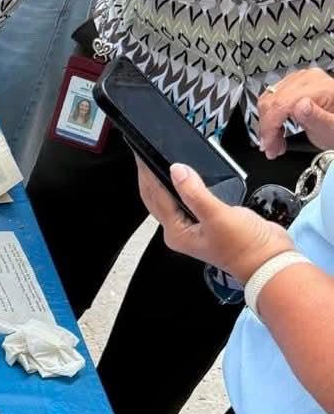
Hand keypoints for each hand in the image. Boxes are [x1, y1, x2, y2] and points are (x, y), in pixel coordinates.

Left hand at [136, 160, 294, 283]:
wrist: (272, 261)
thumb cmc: (247, 248)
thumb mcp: (218, 216)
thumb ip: (195, 192)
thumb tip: (176, 170)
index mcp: (176, 232)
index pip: (154, 196)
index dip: (146, 173)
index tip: (141, 154)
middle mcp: (181, 230)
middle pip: (158, 197)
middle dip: (150, 175)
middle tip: (145, 152)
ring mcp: (195, 226)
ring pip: (172, 197)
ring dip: (166, 180)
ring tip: (160, 160)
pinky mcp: (209, 221)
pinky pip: (190, 198)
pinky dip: (186, 185)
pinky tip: (187, 175)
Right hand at [257, 67, 333, 157]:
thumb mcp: (332, 130)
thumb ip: (317, 118)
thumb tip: (300, 106)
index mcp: (319, 88)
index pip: (281, 103)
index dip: (269, 126)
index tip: (269, 144)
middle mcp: (306, 79)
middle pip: (272, 101)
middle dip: (267, 127)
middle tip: (272, 147)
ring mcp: (298, 80)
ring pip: (268, 100)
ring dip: (267, 123)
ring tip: (276, 141)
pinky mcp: (293, 84)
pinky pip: (272, 98)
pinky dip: (271, 116)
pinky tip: (278, 129)